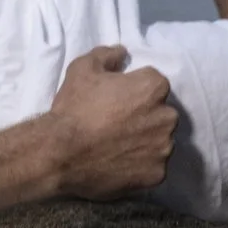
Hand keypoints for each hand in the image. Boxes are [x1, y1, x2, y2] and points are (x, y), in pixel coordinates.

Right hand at [45, 46, 176, 199]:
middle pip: (161, 113)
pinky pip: (154, 167)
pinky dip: (141, 166)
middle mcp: (167, 116)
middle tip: (118, 126)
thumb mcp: (83, 68)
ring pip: (160, 141)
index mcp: (154, 87)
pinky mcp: (157, 174)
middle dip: (145, 117)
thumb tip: (122, 53)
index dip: (135, 91)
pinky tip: (121, 164)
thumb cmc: (74, 107)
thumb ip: (107, 55)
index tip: (117, 101)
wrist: (60, 153)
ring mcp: (163, 148)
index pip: (153, 84)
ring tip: (119, 147)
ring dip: (146, 142)